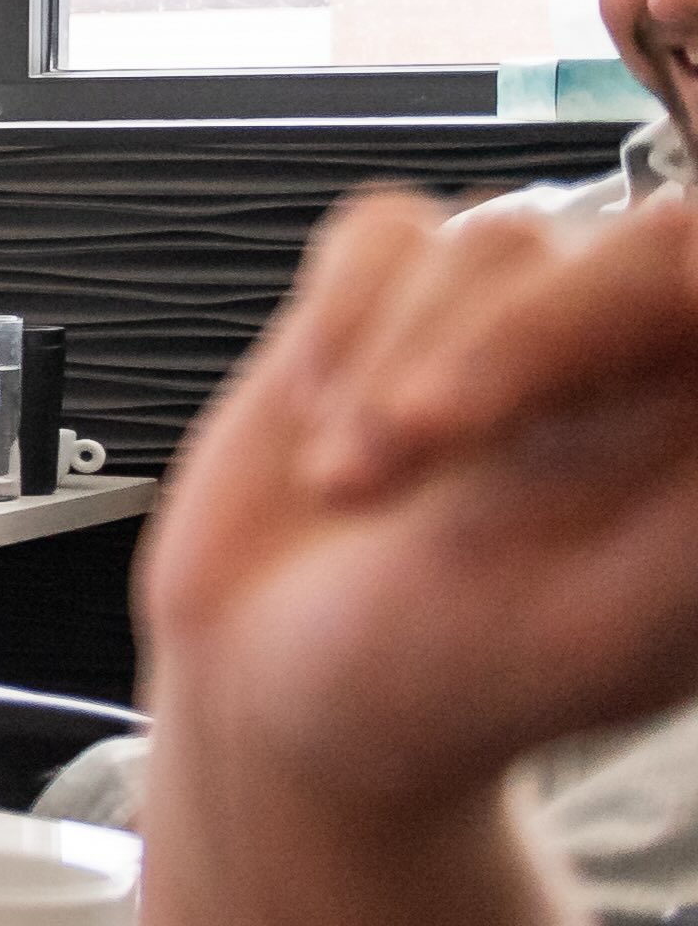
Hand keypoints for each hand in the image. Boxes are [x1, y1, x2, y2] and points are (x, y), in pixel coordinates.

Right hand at [127, 186, 672, 925]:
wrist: (271, 691)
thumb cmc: (446, 684)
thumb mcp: (613, 623)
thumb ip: (694, 518)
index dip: (688, 287)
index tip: (514, 377)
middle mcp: (640, 359)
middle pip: (640, 245)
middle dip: (510, 340)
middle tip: (418, 438)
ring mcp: (517, 312)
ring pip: (492, 243)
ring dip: (391, 368)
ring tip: (349, 489)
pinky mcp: (397, 291)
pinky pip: (379, 235)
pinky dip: (334, 322)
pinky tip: (320, 418)